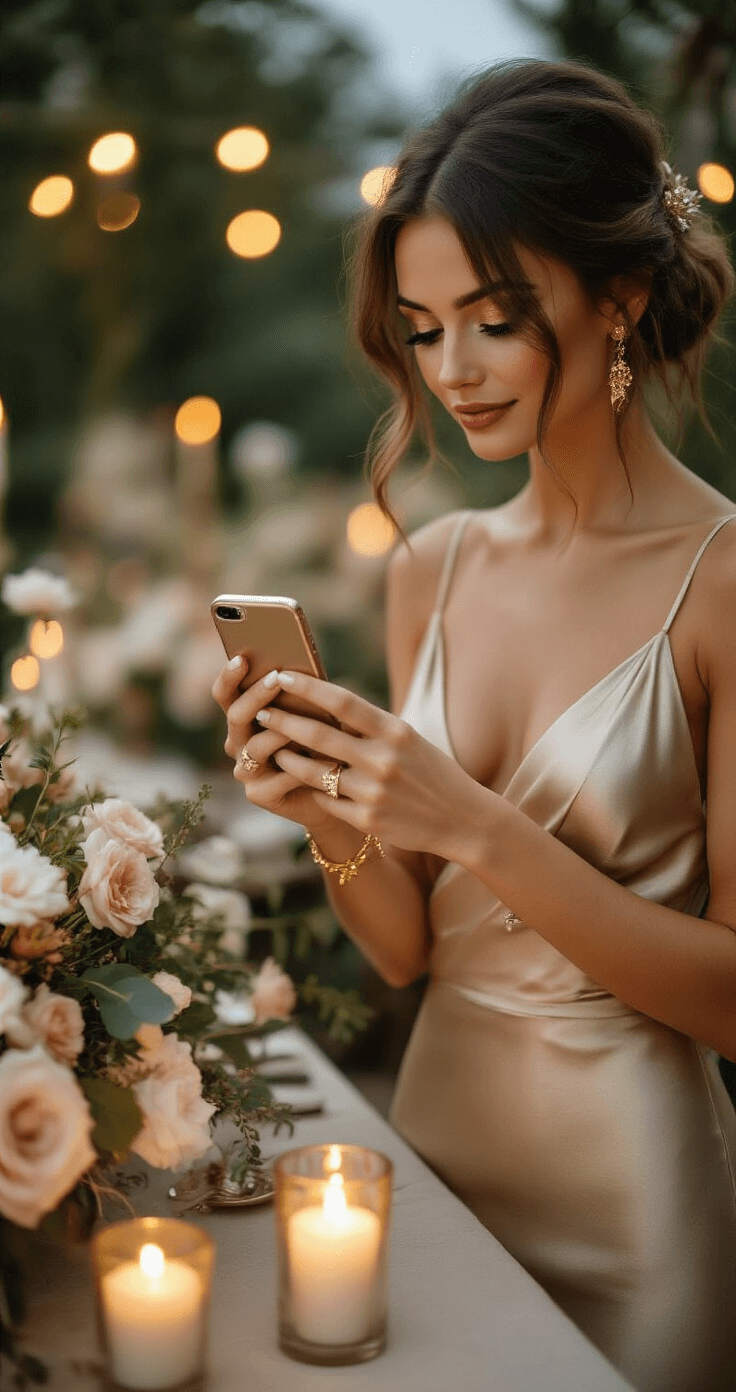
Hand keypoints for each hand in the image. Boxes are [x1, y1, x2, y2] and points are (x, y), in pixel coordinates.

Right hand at [211, 657, 345, 833]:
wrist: (332, 791)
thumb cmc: (322, 743)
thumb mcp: (311, 715)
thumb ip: (298, 697)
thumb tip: (297, 670)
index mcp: (243, 719)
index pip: (225, 695)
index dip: (229, 677)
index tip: (241, 658)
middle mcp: (238, 743)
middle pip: (235, 716)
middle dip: (256, 696)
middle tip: (275, 679)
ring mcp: (245, 771)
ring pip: (256, 746)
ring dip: (282, 731)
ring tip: (306, 720)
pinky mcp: (258, 795)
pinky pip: (279, 776)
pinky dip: (301, 765)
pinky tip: (322, 757)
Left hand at [253, 669, 483, 858]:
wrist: (461, 818)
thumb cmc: (431, 771)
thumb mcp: (408, 739)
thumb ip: (371, 726)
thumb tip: (326, 702)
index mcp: (396, 731)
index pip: (342, 701)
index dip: (307, 688)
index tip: (281, 676)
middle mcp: (384, 759)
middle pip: (319, 736)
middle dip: (284, 722)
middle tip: (260, 713)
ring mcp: (374, 792)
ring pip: (314, 773)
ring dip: (288, 759)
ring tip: (274, 749)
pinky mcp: (368, 820)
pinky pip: (327, 801)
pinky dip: (316, 791)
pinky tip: (307, 784)